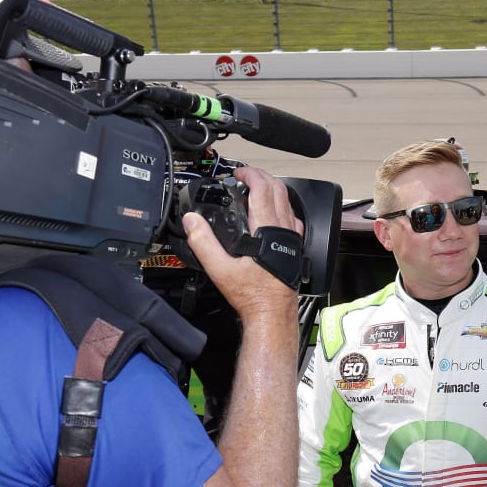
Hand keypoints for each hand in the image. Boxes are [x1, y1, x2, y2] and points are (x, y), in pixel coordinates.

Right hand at [182, 167, 302, 319]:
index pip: (263, 189)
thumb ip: (203, 242)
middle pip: (278, 189)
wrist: (272, 314)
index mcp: (267, 229)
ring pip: (287, 202)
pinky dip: (280, 206)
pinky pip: (291, 218)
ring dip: (271, 190)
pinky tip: (270, 214)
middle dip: (261, 176)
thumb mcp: (220, 269)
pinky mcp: (295, 247)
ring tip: (255, 189)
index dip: (250, 174)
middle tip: (245, 175)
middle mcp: (284, 230)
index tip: (239, 172)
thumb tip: (192, 221)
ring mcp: (292, 238)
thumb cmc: (253, 295)